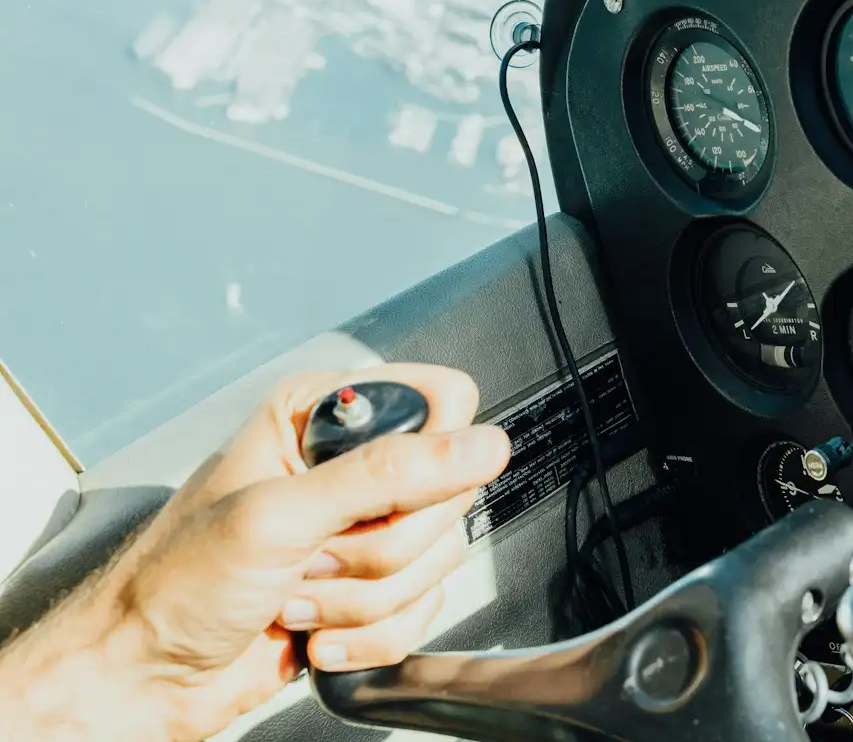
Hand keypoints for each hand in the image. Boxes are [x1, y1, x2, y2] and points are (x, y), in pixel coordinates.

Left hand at [0, 364, 510, 741]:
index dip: (429, 457)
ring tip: (295, 595)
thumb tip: (479, 444)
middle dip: (377, 549)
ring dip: (362, 600)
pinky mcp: (370, 591)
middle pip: (449, 493)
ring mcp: (362, 532)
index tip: (373, 500)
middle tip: (311, 557)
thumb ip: (385, 475)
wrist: (142, 677)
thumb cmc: (172, 588)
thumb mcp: (277, 516)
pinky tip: (312, 629)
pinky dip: (368, 635)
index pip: (443, 404)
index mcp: (323, 418)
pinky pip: (422, 611)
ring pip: (437, 558)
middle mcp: (348, 467)